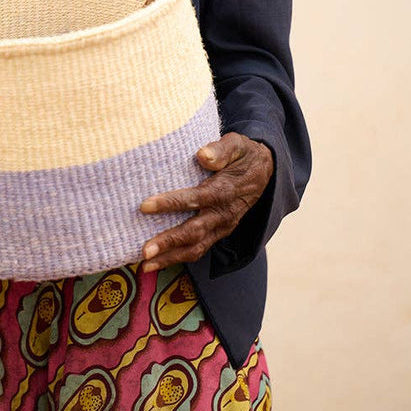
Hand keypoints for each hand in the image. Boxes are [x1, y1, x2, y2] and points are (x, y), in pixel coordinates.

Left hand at [139, 132, 273, 270]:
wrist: (266, 173)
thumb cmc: (244, 155)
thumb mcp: (237, 145)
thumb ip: (221, 149)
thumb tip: (202, 155)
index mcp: (224, 191)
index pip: (196, 199)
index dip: (170, 203)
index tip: (145, 206)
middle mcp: (223, 214)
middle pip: (194, 232)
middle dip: (168, 242)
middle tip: (144, 251)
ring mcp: (222, 227)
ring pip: (196, 248)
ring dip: (170, 258)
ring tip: (145, 265)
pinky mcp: (218, 233)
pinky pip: (199, 249)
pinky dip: (178, 257)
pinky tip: (158, 261)